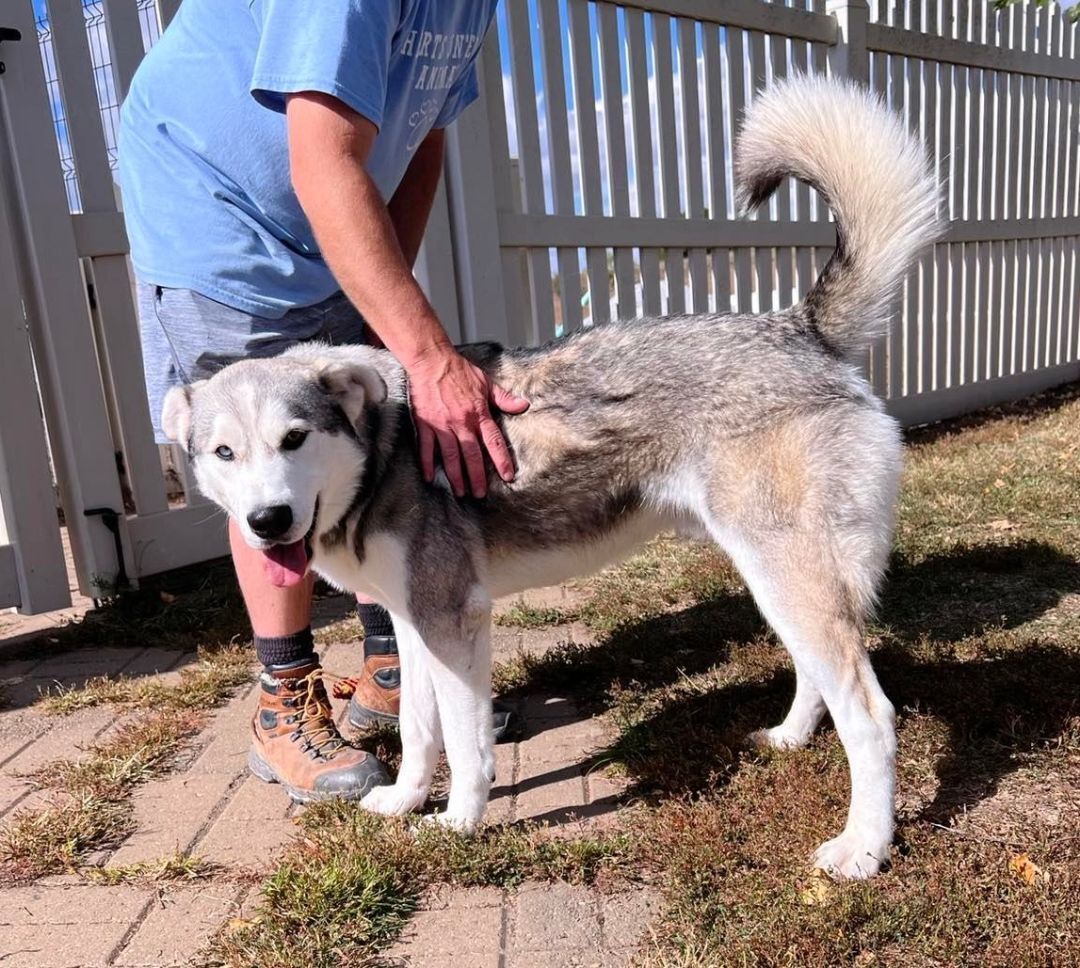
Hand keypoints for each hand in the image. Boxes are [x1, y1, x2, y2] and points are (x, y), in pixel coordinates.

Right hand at [407, 348, 528, 497]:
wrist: (432, 361)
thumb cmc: (458, 370)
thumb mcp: (486, 382)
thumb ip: (504, 398)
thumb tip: (523, 405)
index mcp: (478, 414)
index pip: (494, 442)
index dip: (502, 460)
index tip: (508, 476)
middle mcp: (461, 423)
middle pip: (471, 455)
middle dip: (477, 477)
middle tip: (480, 494)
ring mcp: (442, 425)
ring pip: (450, 456)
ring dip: (456, 476)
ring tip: (460, 492)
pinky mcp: (425, 424)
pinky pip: (427, 448)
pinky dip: (427, 463)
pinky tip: (430, 477)